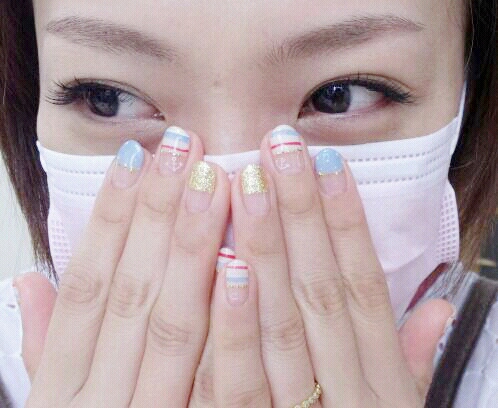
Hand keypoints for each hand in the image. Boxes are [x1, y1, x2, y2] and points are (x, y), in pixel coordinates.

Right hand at [21, 130, 230, 406]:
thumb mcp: (56, 404)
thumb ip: (47, 344)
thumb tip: (28, 277)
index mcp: (65, 385)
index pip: (88, 285)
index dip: (110, 217)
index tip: (134, 156)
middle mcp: (103, 400)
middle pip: (133, 293)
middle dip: (157, 214)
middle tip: (184, 147)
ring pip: (175, 326)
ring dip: (194, 249)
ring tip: (217, 180)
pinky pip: (220, 387)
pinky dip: (229, 325)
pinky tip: (242, 266)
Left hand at [216, 126, 454, 406]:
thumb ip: (409, 363)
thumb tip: (434, 305)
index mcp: (377, 384)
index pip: (361, 286)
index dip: (347, 222)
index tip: (328, 164)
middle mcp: (345, 392)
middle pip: (318, 289)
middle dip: (299, 213)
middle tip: (279, 146)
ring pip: (281, 321)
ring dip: (265, 247)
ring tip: (245, 180)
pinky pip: (236, 383)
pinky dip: (234, 325)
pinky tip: (222, 267)